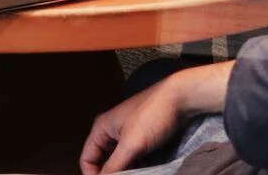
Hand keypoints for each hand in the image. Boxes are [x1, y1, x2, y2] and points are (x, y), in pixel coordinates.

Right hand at [80, 63, 230, 173]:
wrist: (180, 100)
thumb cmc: (153, 115)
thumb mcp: (132, 144)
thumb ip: (115, 165)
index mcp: (102, 129)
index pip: (87, 159)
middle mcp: (111, 132)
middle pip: (102, 161)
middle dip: (111, 174)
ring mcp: (127, 135)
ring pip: (120, 161)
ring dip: (126, 172)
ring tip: (138, 174)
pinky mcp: (141, 139)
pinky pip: (133, 159)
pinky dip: (137, 168)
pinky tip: (146, 172)